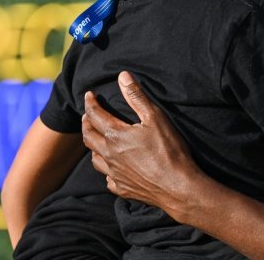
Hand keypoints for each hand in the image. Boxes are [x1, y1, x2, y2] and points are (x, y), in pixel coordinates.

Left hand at [82, 71, 203, 222]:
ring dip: (93, 146)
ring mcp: (114, 174)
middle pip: (88, 137)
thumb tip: (122, 76)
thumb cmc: (169, 150)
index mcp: (115, 135)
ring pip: (95, 158)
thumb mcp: (155, 117)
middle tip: (88, 115)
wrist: (177, 186)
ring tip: (97, 139)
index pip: (95, 115)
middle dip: (86, 123)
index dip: (91, 103)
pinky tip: (113, 167)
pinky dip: (107, 168)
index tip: (89, 95)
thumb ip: (137, 96)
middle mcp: (109, 155)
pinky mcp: (121, 188)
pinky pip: (107, 177)